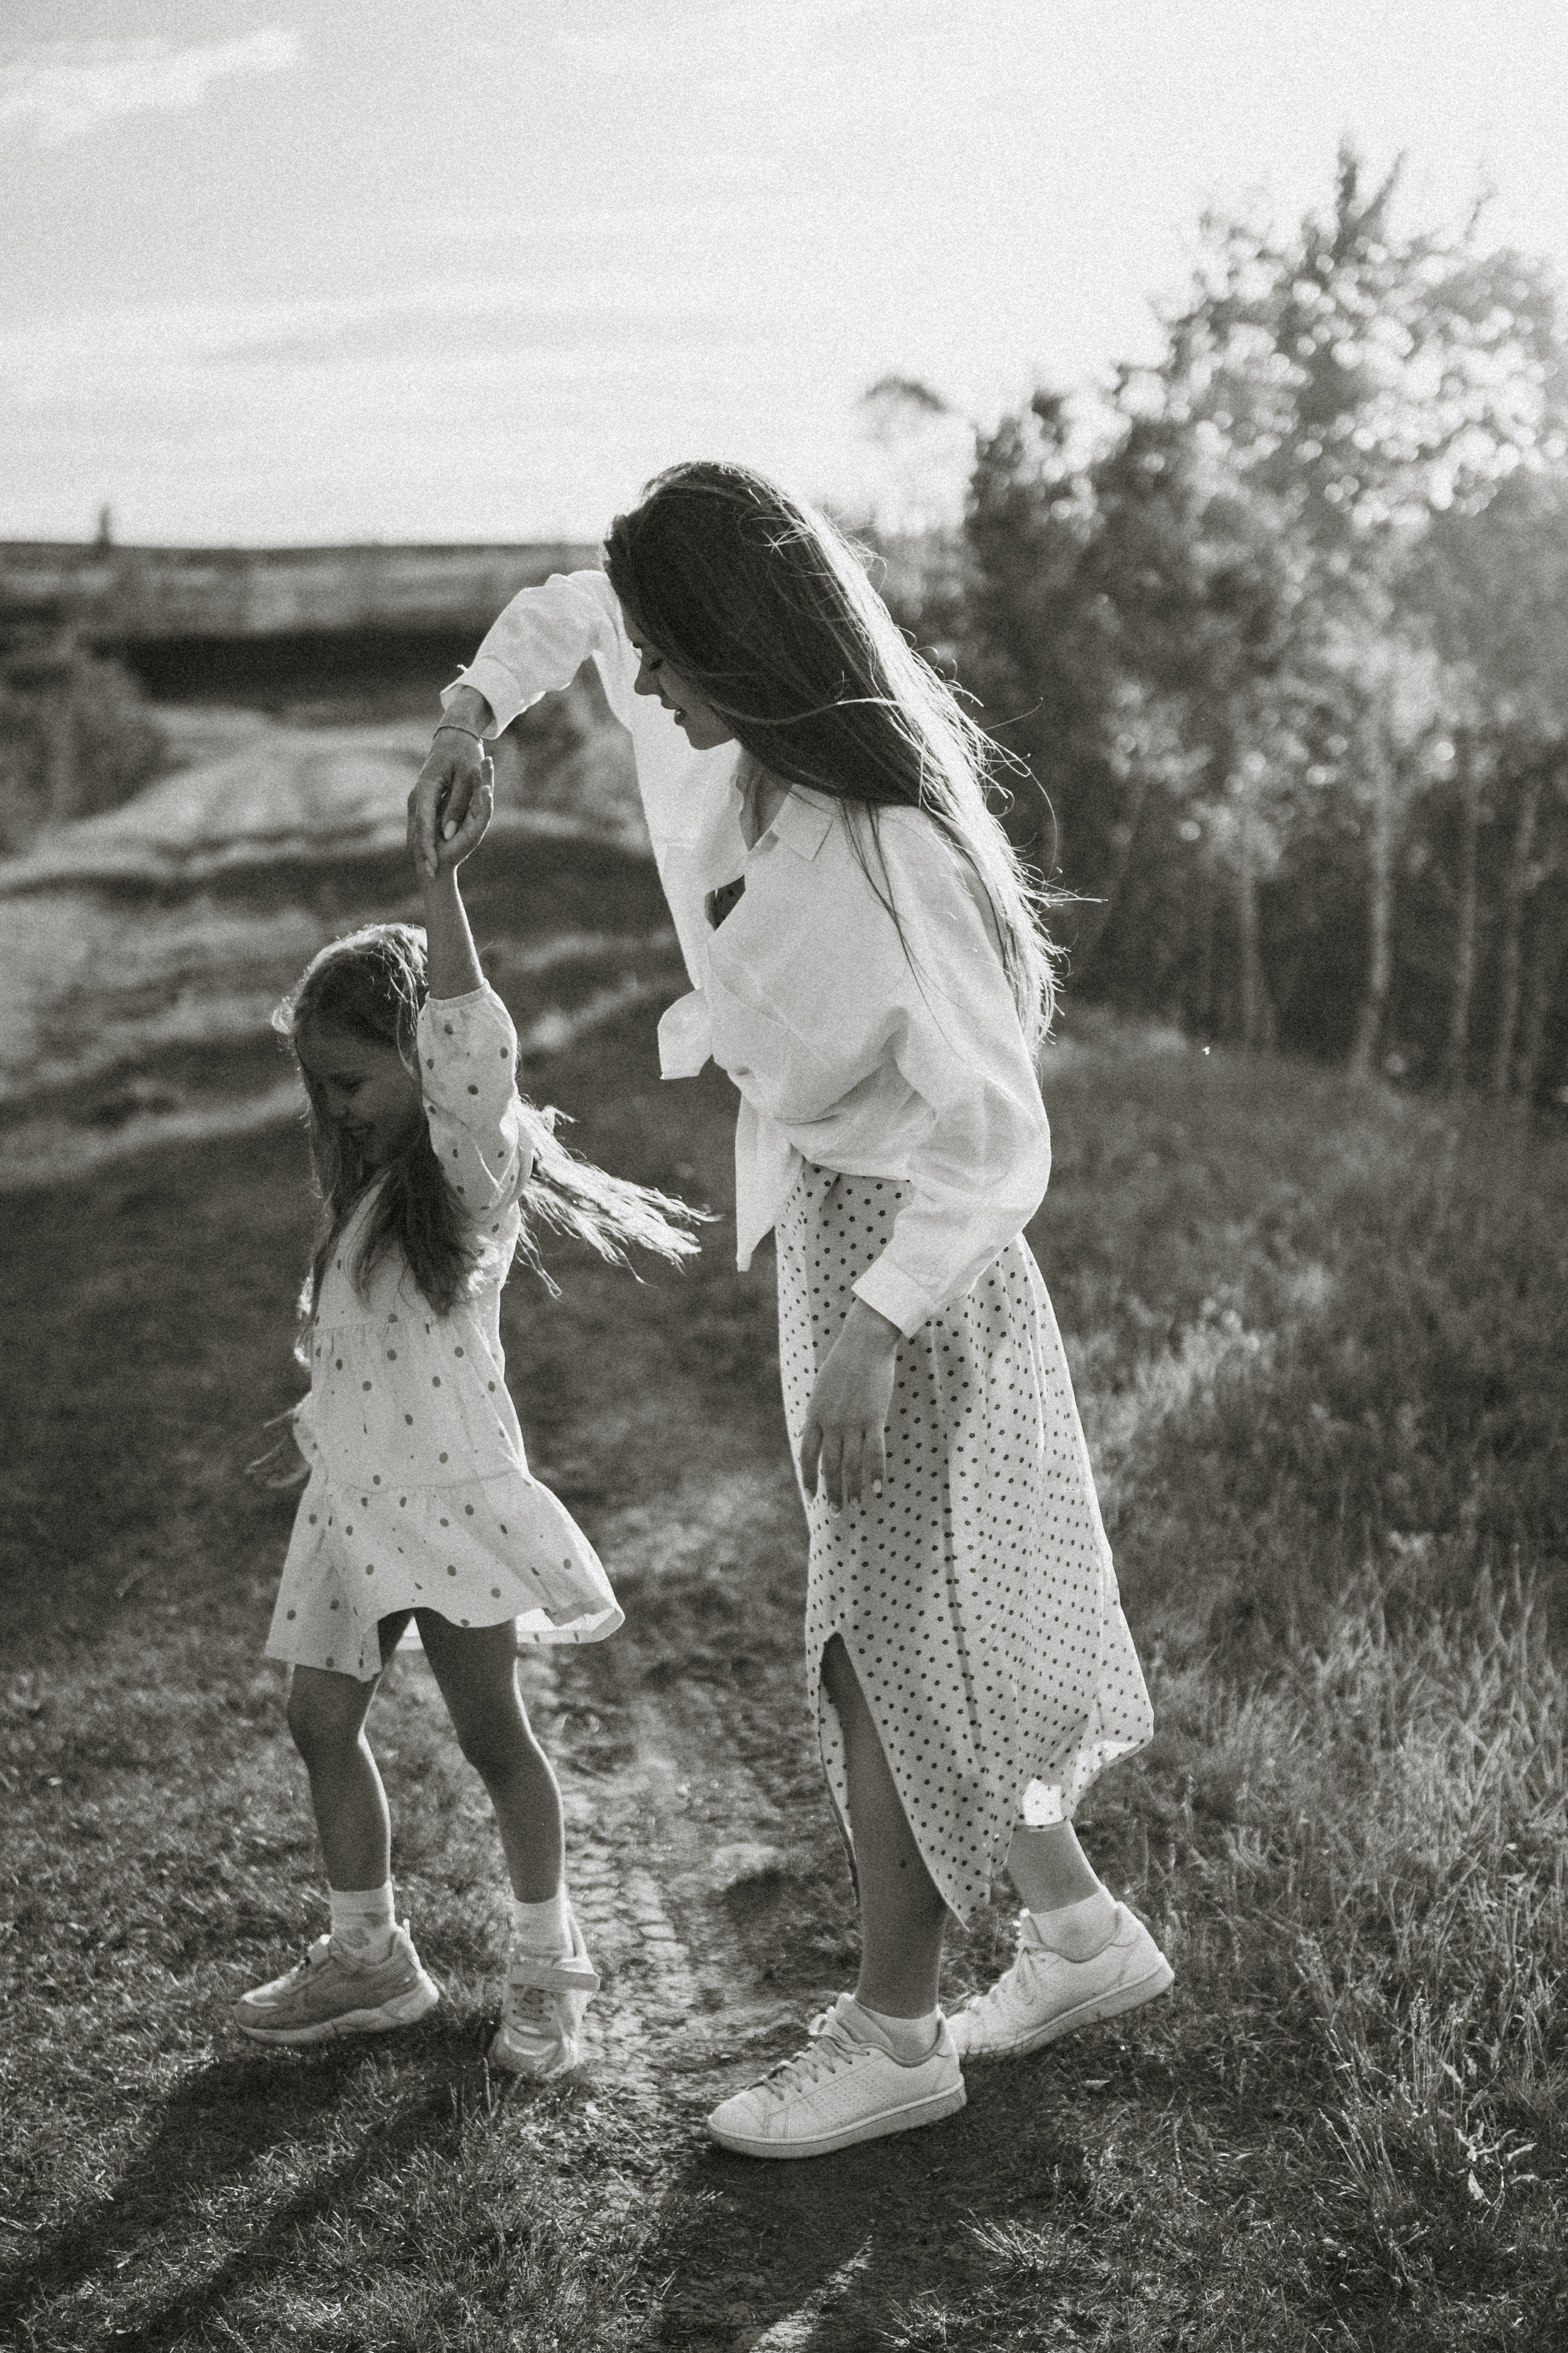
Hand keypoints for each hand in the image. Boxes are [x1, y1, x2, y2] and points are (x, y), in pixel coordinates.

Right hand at [245, 1421, 310, 1490]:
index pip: (273, 1458)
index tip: (249, 1469)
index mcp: (289, 1445)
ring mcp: (300, 1460)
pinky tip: (269, 1483)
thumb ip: (276, 1425)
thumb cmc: (306, 1417)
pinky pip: (293, 1476)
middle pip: (276, 1468)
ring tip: (258, 1482)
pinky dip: (281, 1481)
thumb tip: (264, 1428)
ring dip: (271, 1479)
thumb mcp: (288, 1420)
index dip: (261, 1465)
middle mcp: (294, 1455)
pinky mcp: (306, 1464)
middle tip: (252, 1478)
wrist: (321, 1419)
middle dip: (264, 1474)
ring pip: (283, 1474)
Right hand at [409, 716, 490, 879]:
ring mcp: (416, 800)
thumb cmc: (463, 756)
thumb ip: (458, 806)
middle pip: (417, 830)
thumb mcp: (465, 779)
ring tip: (430, 870)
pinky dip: (426, 840)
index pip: (423, 824)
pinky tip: (430, 856)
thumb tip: (448, 833)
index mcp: (425, 790)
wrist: (453, 739)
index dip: (426, 847)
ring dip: (423, 849)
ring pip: (418, 829)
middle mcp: (416, 797)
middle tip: (430, 874)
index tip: (432, 865)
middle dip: (424, 854)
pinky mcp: (421, 803)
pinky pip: (422, 825)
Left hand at [799, 1300, 899, 1509]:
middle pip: (830, 1466)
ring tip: (855, 1505)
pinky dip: (876, 1474)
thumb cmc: (842, 1364)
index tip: (812, 1497)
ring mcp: (853, 1421)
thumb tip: (805, 1435)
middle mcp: (831, 1422)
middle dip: (832, 1492)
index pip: (807, 1456)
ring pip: (852, 1465)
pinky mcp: (875, 1418)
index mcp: (815, 1415)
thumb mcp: (820, 1390)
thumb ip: (814, 1416)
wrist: (864, 1343)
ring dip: (853, 1489)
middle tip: (836, 1512)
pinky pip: (875, 1453)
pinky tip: (877, 1490)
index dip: (809, 1479)